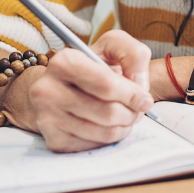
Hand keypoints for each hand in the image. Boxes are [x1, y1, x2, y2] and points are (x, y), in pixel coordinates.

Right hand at [8, 30, 154, 152]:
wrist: (62, 86)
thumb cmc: (93, 65)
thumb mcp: (113, 47)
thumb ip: (133, 54)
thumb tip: (140, 85)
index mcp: (64, 62)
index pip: (106, 85)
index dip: (133, 94)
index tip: (146, 99)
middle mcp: (48, 90)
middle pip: (108, 112)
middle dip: (132, 112)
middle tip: (139, 108)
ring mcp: (47, 118)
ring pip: (103, 132)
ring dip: (125, 126)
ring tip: (128, 115)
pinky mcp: (54, 140)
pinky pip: (94, 146)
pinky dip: (111, 137)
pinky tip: (111, 124)